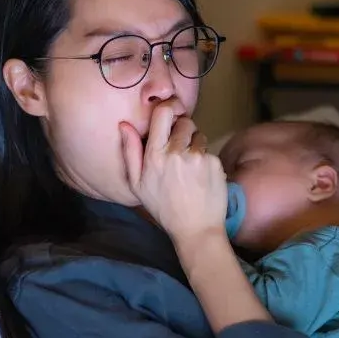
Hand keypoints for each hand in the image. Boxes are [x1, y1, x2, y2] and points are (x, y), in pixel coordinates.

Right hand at [121, 101, 225, 244]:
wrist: (195, 229)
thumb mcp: (137, 184)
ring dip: (195, 144)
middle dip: (183, 130)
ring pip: (199, 135)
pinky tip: (201, 177)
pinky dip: (206, 160)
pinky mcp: (214, 163)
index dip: (169, 108)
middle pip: (184, 122)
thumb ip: (130, 152)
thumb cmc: (163, 208)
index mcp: (155, 155)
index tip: (171, 112)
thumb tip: (124, 124)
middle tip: (180, 149)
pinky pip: (209, 151)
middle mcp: (176, 152)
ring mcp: (197, 157)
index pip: (163, 114)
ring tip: (190, 166)